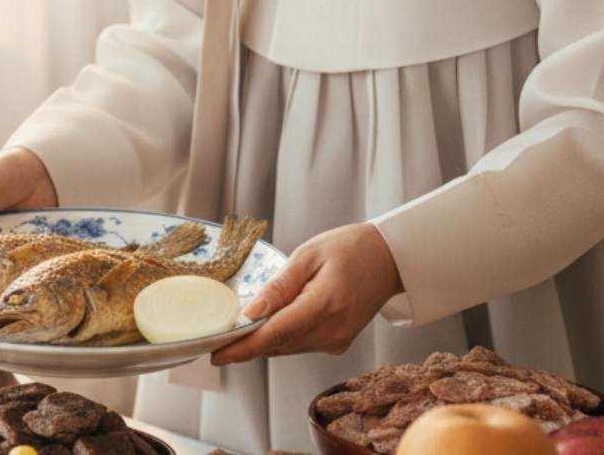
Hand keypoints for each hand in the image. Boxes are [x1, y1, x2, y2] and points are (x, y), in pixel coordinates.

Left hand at [208, 222, 402, 363]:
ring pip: (287, 347)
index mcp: (325, 304)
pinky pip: (300, 344)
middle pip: (278, 345)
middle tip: (216, 338)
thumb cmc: (348, 248)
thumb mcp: (308, 255)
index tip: (218, 354)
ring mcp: (337, 341)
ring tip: (236, 329)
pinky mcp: (337, 343)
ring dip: (263, 341)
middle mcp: (332, 331)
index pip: (276, 333)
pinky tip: (269, 322)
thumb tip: (251, 312)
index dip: (244, 347)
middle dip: (247, 344)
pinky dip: (281, 337)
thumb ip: (279, 286)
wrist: (388, 259)